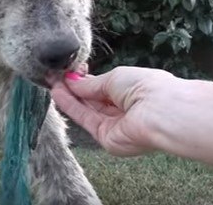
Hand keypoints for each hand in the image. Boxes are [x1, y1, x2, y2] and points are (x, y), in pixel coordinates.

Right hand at [50, 66, 175, 156]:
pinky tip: (59, 94)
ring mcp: (115, 126)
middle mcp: (123, 111)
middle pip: (93, 100)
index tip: (67, 72)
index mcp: (131, 92)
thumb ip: (90, 83)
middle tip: (54, 76)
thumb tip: (72, 80)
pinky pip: (86, 121)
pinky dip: (71, 107)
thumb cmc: (145, 88)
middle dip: (73, 88)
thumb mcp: (114, 77)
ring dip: (68, 97)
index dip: (84, 80)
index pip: (102, 88)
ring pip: (87, 111)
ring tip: (52, 83)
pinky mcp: (107, 139)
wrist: (159, 112)